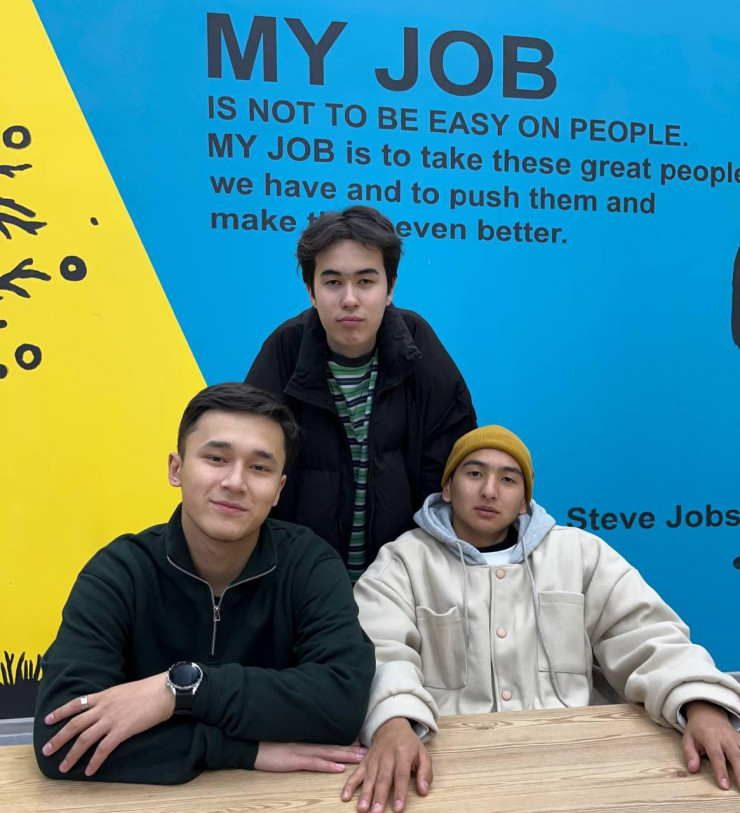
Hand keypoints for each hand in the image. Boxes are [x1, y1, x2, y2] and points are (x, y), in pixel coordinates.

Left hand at [41, 672, 174, 775]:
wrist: (164, 691)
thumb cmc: (149, 689)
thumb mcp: (124, 690)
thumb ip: (111, 700)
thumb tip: (104, 709)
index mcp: (104, 695)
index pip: (76, 704)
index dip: (60, 712)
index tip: (48, 720)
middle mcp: (104, 707)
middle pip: (75, 724)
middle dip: (58, 738)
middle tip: (46, 750)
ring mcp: (112, 719)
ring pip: (85, 739)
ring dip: (72, 754)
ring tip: (63, 766)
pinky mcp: (122, 730)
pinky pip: (103, 749)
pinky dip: (95, 761)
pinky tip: (89, 770)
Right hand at [255, 741, 366, 772]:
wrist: (249, 744)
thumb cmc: (265, 745)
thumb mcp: (285, 744)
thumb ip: (299, 745)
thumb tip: (312, 748)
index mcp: (305, 741)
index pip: (329, 742)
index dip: (346, 742)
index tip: (362, 742)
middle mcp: (306, 744)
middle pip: (333, 746)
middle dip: (352, 749)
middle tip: (369, 751)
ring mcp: (300, 751)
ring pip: (328, 753)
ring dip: (346, 755)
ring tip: (361, 758)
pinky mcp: (293, 760)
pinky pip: (314, 763)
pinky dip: (327, 765)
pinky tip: (339, 768)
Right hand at [341, 718, 431, 811]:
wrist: (391, 726)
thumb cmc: (409, 744)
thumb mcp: (423, 753)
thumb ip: (425, 772)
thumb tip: (424, 790)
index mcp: (402, 754)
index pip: (401, 776)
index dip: (399, 793)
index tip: (398, 809)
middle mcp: (386, 757)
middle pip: (382, 779)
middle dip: (379, 796)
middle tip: (377, 812)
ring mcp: (374, 759)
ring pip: (369, 778)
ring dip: (365, 794)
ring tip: (362, 809)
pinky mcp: (365, 761)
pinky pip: (356, 773)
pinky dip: (350, 784)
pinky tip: (345, 796)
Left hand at [683, 700, 739, 789]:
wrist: (707, 713)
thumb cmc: (697, 730)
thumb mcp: (688, 738)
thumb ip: (690, 754)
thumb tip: (692, 769)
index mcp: (710, 737)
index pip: (716, 756)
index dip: (721, 771)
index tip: (724, 786)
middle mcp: (725, 738)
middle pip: (735, 756)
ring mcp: (735, 738)